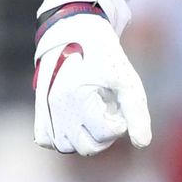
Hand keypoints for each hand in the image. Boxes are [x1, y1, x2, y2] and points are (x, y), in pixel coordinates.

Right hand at [33, 6, 150, 153]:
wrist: (76, 35)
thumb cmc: (106, 58)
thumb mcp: (127, 80)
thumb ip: (136, 112)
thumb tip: (142, 144)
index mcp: (76, 96)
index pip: (106, 133)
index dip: (120, 124)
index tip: (118, 105)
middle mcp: (56, 106)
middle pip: (88, 147)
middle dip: (104, 134)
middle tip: (107, 111)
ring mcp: (44, 109)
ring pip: (66, 147)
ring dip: (84, 138)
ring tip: (92, 116)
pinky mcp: (39, 109)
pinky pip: (46, 139)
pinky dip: (62, 137)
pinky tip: (76, 122)